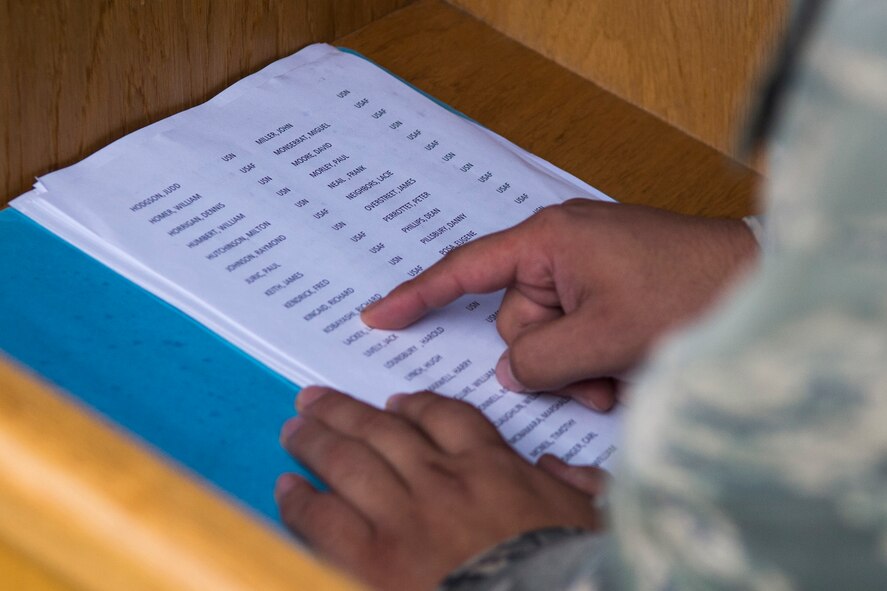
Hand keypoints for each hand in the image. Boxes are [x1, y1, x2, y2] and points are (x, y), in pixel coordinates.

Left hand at [276, 386, 603, 590]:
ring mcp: (402, 515)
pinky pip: (324, 517)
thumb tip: (559, 468)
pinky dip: (301, 499)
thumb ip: (579, 486)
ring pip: (348, 460)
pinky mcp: (371, 557)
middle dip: (345, 411)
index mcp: (491, 466)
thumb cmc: (566, 569)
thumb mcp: (591, 520)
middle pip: (382, 428)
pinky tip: (287, 487)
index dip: (415, 405)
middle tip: (314, 400)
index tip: (395, 403)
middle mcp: (440, 479)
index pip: (445, 417)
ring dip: (316, 440)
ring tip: (294, 428)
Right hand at [362, 200, 756, 410]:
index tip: (378, 315)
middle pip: (515, 321)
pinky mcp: (608, 285)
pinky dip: (594, 358)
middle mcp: (560, 248)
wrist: (757, 280)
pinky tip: (628, 365)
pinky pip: (577, 331)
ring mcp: (586, 268)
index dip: (417, 296)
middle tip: (591, 376)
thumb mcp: (603, 338)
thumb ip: (539, 358)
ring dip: (576, 366)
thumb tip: (511, 369)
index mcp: (548, 241)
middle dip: (547, 358)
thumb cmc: (687, 292)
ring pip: (549, 337)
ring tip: (620, 374)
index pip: (465, 270)